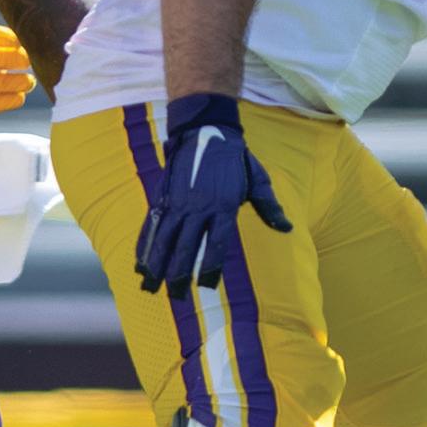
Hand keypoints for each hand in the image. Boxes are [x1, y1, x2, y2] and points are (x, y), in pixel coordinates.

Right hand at [134, 93, 289, 294]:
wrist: (205, 130)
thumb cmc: (235, 159)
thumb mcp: (257, 180)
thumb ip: (269, 206)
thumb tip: (287, 229)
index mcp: (223, 206)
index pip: (216, 244)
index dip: (210, 267)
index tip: (205, 285)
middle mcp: (197, 207)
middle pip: (186, 247)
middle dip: (179, 274)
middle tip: (177, 296)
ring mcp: (177, 203)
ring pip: (164, 239)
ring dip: (156, 265)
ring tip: (150, 287)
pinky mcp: (163, 197)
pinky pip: (152, 226)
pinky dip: (144, 245)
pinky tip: (139, 263)